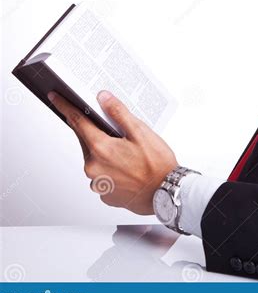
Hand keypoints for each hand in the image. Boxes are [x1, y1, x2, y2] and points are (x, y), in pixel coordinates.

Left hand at [47, 90, 177, 214]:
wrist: (167, 193)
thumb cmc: (157, 165)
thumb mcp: (141, 132)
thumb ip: (119, 113)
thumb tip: (103, 98)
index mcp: (101, 149)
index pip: (77, 122)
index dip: (66, 107)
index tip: (56, 98)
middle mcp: (94, 167)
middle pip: (87, 141)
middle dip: (96, 132)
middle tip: (117, 132)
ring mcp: (98, 183)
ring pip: (95, 159)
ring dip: (105, 152)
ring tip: (129, 153)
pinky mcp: (105, 194)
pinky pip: (102, 175)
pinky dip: (111, 168)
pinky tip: (128, 167)